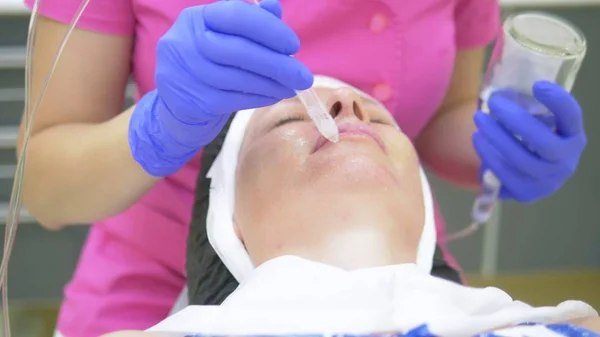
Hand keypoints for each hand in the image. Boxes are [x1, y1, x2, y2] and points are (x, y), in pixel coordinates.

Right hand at [129, 0, 312, 175]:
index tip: (294, 45)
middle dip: (276, 63)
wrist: (178, 109)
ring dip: (271, 83)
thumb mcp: (225, 40)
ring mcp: (182, 73)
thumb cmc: (210, 67)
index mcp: (195, 19)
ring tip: (292, 87)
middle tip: (304, 76)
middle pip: (237, 50)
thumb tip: (274, 6)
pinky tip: (274, 96)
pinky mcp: (189, 102)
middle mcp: (183, 42)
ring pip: (236, 77)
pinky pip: (232, 99)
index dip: (268, 29)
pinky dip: (259, 97)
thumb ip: (250, 23)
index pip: (236, 16)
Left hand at [473, 81, 586, 201]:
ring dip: (495, 137)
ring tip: (479, 119)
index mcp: (573, 137)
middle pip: (542, 141)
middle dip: (515, 119)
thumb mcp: (542, 123)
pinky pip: (504, 175)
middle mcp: (565, 161)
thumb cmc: (535, 140)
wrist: (534, 176)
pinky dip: (488, 155)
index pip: (572, 118)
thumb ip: (530, 108)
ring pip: (520, 160)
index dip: (558, 101)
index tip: (537, 85)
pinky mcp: (526, 193)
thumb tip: (500, 90)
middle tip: (493, 102)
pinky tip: (478, 139)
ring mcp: (547, 181)